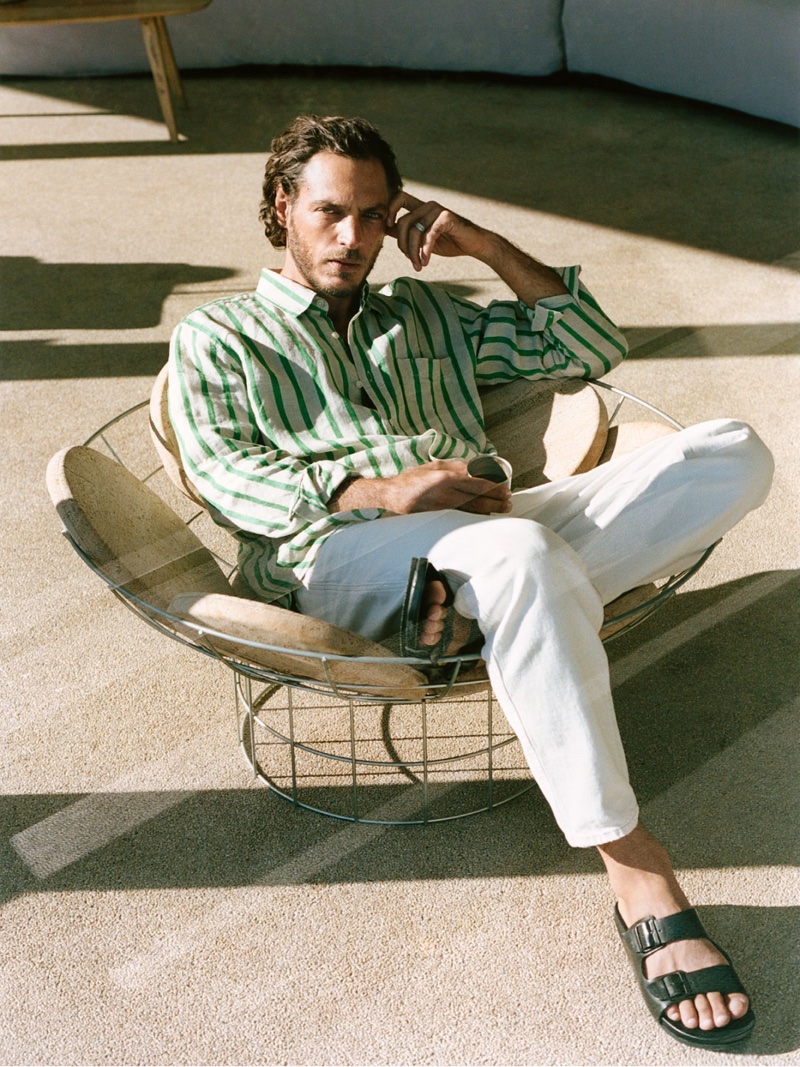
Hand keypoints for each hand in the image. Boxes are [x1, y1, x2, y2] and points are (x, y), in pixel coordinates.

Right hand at [330, 460, 511, 514]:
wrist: (392, 496)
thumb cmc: (413, 479)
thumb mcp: (434, 465)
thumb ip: (455, 466)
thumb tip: (475, 467)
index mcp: (446, 477)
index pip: (476, 482)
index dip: (493, 487)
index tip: (505, 488)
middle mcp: (446, 493)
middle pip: (478, 498)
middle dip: (496, 501)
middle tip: (509, 502)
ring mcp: (443, 507)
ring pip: (472, 510)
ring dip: (490, 510)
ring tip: (502, 510)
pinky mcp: (440, 517)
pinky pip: (462, 517)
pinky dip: (476, 517)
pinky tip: (485, 516)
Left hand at [386, 191, 490, 272]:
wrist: (473, 244)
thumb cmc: (449, 241)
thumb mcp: (424, 238)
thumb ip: (408, 232)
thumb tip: (387, 229)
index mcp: (421, 208)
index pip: (399, 198)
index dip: (390, 210)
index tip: (388, 226)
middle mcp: (428, 206)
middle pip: (403, 222)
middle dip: (402, 245)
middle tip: (410, 260)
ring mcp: (437, 210)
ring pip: (414, 232)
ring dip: (413, 252)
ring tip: (418, 265)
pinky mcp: (446, 218)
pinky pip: (429, 236)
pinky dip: (425, 251)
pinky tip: (426, 262)